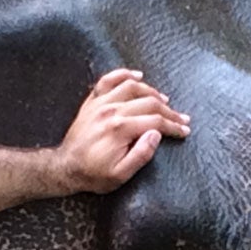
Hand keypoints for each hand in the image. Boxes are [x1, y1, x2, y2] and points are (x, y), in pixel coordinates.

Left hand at [56, 68, 190, 193]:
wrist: (66, 168)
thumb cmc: (94, 175)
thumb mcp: (121, 175)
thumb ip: (141, 155)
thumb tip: (156, 134)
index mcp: (121, 129)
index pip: (156, 121)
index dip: (173, 126)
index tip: (184, 131)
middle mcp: (111, 111)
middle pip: (149, 103)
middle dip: (169, 111)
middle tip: (182, 118)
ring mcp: (101, 103)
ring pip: (132, 87)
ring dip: (152, 91)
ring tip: (165, 101)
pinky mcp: (92, 102)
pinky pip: (108, 80)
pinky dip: (124, 74)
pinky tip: (137, 76)